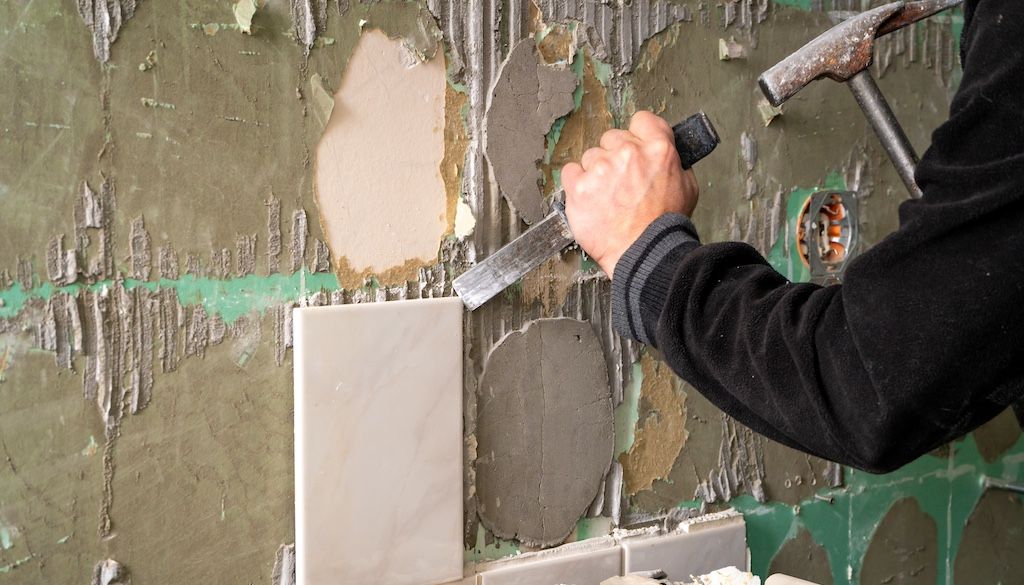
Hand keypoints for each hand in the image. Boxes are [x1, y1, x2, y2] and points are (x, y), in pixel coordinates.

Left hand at [561, 111, 698, 278]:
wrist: (644, 254)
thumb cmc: (665, 226)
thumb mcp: (687, 187)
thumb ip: (673, 163)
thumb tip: (665, 154)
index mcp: (658, 149)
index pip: (642, 120)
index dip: (638, 133)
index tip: (635, 146)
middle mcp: (628, 153)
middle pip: (612, 138)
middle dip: (616, 156)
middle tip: (622, 182)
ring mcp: (601, 169)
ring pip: (591, 156)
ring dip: (597, 172)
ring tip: (607, 197)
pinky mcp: (579, 187)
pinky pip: (570, 172)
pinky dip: (577, 184)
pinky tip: (590, 199)